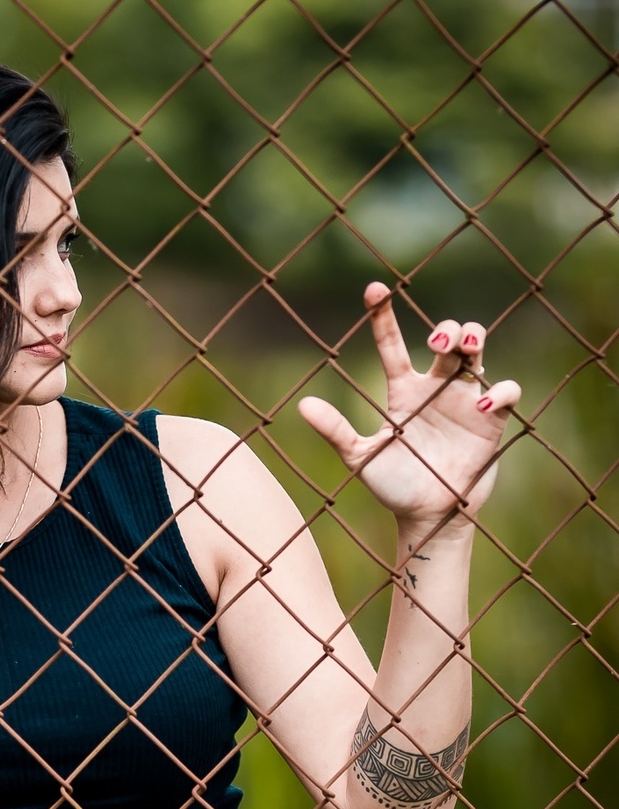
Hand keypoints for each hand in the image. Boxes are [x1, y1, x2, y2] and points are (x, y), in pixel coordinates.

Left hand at [298, 282, 521, 531]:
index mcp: (402, 390)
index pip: (391, 344)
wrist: (426, 517)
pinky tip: (480, 405)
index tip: (374, 290)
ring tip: (465, 351)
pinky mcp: (491, 420)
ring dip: (475, 339)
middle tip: (438, 343)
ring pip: (477, 351)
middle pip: (448, 337)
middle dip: (447, 328)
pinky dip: (498, 392)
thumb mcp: (360, 458)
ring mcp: (464, 401)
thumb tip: (302, 405)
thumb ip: (335, 431)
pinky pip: (505, 391)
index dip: (383, 316)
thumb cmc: (392, 486)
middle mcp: (435, 387)